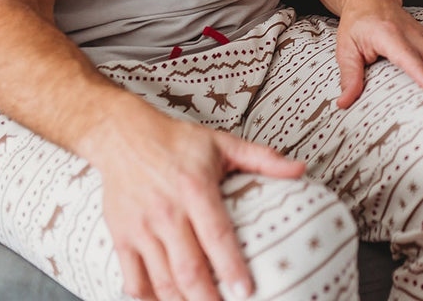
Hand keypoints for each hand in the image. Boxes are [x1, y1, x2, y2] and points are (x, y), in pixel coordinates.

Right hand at [83, 101, 305, 300]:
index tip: (246, 291)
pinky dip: (149, 298)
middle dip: (208, 298)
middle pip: (188, 267)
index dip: (231, 266)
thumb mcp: (222, 143)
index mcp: (195, 189)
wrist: (124, 137)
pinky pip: (133, 279)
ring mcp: (141, 228)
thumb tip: (300, 169)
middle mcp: (166, 212)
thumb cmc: (178, 141)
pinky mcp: (122, 237)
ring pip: (162, 280)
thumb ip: (262, 158)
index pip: (216, 235)